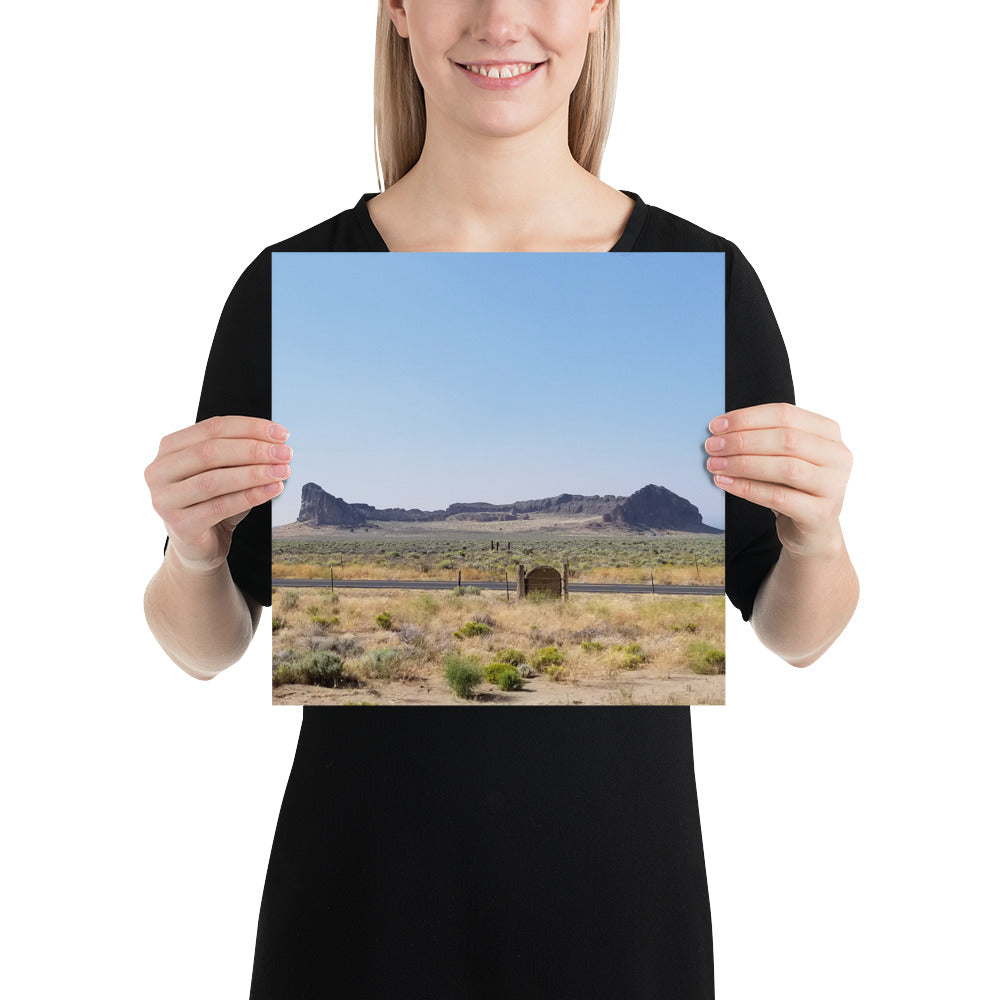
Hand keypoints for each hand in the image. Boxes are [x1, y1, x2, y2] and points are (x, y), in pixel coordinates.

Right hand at [145, 415, 291, 573]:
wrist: (199, 545)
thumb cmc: (213, 501)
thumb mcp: (225, 471)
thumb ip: (241, 453)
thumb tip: (277, 443)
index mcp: (169, 448)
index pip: (212, 427)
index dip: (250, 428)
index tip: (281, 434)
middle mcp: (159, 471)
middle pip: (211, 452)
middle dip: (254, 450)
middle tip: (284, 453)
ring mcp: (164, 499)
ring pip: (214, 480)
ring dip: (254, 473)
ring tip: (282, 471)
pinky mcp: (179, 525)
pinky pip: (220, 507)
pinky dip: (250, 496)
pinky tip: (272, 489)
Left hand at [705, 402, 851, 558]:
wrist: (812, 531)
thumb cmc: (793, 488)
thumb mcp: (782, 458)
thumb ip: (762, 440)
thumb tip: (720, 430)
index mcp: (829, 433)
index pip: (785, 414)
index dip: (747, 418)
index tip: (716, 425)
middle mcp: (838, 456)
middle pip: (786, 439)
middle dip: (742, 441)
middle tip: (712, 446)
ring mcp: (834, 486)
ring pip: (785, 467)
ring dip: (743, 464)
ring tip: (715, 464)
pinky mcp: (821, 514)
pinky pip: (779, 497)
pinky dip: (748, 488)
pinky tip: (726, 483)